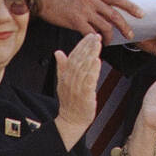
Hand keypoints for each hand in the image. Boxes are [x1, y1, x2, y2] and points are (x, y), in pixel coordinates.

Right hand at [36, 0, 142, 42]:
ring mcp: (84, 10)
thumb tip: (108, 6)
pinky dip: (95, 40)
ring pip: (104, 26)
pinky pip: (90, 33)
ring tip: (109, 41)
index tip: (141, 14)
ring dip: (110, 36)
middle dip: (124, 26)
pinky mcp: (76, 20)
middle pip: (114, 15)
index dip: (131, 7)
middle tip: (130, 34)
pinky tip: (96, 43)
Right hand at [53, 34, 101, 149]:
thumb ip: (62, 66)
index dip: (81, 45)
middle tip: (95, 36)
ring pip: (84, 68)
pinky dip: (93, 71)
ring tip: (97, 45)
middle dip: (88, 46)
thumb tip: (57, 52)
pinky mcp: (84, 96)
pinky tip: (98, 62)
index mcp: (65, 76)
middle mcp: (69, 80)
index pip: (73, 56)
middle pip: (78, 60)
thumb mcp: (63, 81)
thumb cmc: (69, 101)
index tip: (89, 35)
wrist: (71, 120)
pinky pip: (88, 81)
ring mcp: (76, 88)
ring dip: (91, 55)